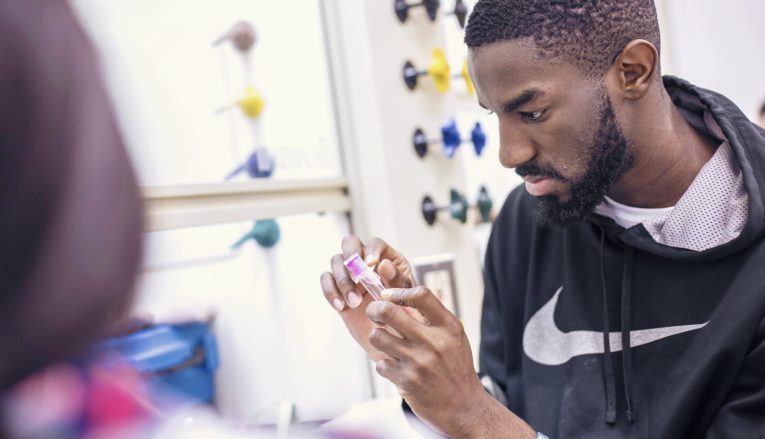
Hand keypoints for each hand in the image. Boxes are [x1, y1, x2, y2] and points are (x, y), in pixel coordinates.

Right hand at [319, 236, 416, 361]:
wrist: (393, 344)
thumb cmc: (407, 321)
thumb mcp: (407, 301)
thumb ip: (397, 281)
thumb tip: (382, 264)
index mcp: (389, 260)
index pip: (375, 244)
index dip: (370, 250)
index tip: (370, 265)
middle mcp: (368, 264)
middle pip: (350, 244)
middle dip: (350, 257)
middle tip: (356, 277)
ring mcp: (351, 276)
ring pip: (336, 261)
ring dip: (342, 280)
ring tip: (354, 303)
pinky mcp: (338, 290)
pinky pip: (326, 280)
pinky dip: (329, 291)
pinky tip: (340, 306)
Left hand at [366, 287, 486, 436]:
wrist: (465, 407)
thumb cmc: (456, 368)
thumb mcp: (454, 337)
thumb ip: (432, 318)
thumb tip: (401, 296)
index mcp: (448, 326)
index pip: (420, 295)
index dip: (398, 291)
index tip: (388, 295)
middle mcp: (434, 342)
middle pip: (388, 312)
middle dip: (374, 310)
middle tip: (374, 313)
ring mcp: (419, 362)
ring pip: (377, 337)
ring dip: (377, 338)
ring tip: (386, 342)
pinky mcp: (407, 381)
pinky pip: (381, 364)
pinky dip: (385, 365)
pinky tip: (396, 368)